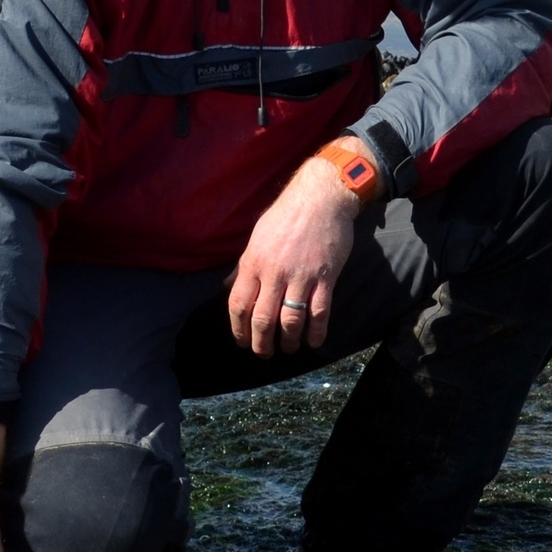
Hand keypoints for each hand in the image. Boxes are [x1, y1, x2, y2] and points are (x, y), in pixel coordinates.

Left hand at [228, 155, 359, 357]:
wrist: (320, 198)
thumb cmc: (285, 216)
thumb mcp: (256, 237)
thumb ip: (243, 266)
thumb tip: (227, 287)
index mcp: (253, 262)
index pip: (239, 304)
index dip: (238, 329)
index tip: (242, 341)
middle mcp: (274, 272)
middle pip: (263, 319)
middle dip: (261, 343)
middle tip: (264, 353)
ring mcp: (300, 276)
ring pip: (290, 321)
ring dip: (288, 341)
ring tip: (289, 348)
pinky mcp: (325, 277)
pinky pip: (319, 312)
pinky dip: (316, 332)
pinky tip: (314, 342)